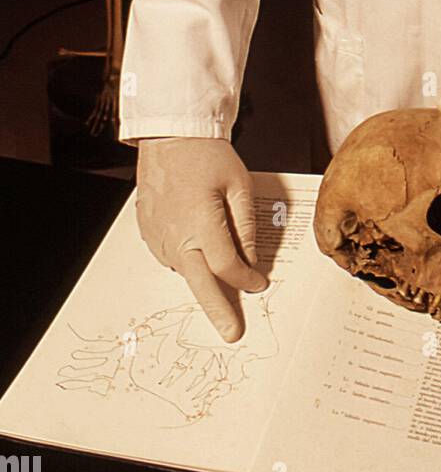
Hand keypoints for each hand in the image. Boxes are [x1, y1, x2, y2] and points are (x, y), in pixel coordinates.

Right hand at [135, 138, 267, 341]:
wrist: (170, 136)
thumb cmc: (206, 155)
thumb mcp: (238, 185)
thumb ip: (245, 227)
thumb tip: (251, 260)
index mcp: (200, 225)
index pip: (228, 266)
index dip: (246, 279)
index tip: (259, 284)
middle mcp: (175, 236)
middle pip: (201, 284)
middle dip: (218, 311)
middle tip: (232, 334)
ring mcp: (158, 236)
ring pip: (187, 269)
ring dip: (204, 278)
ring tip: (221, 282)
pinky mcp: (149, 231)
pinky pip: (172, 255)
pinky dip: (188, 259)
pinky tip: (198, 249)